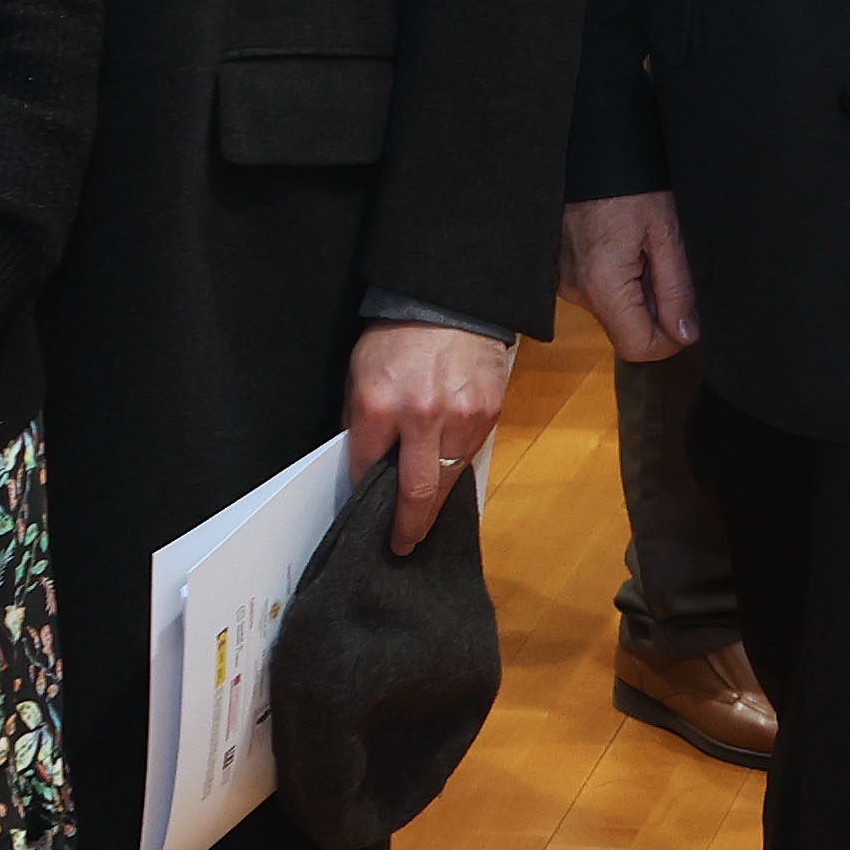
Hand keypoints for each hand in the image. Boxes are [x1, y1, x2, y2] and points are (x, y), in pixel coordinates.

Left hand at [348, 321, 514, 553]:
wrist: (451, 302)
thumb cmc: (398, 336)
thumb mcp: (361, 372)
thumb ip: (361, 420)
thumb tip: (365, 462)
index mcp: (378, 406)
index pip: (367, 468)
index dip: (364, 493)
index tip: (365, 511)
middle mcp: (420, 417)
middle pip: (414, 492)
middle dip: (407, 526)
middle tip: (402, 547)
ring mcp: (459, 418)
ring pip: (447, 481)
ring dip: (434, 505)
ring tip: (423, 521)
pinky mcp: (488, 414)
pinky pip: (469, 457)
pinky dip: (456, 472)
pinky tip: (446, 479)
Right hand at [565, 191, 697, 360]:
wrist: (589, 149)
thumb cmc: (627, 181)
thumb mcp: (666, 234)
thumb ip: (677, 290)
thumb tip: (686, 335)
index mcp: (602, 285)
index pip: (638, 348)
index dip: (670, 342)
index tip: (687, 319)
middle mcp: (576, 291)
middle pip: (626, 330)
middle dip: (656, 310)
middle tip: (667, 265)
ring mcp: (564, 282)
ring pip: (614, 311)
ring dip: (638, 292)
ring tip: (645, 248)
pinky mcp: (562, 271)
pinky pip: (598, 292)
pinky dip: (619, 280)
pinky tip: (627, 246)